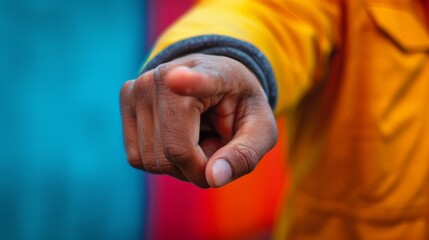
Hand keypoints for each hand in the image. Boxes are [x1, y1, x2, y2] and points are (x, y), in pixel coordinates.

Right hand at [120, 54, 276, 187]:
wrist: (215, 82)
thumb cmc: (239, 107)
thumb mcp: (260, 130)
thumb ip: (244, 155)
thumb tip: (213, 179)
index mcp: (211, 73)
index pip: (199, 80)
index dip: (189, 82)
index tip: (176, 79)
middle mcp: (165, 77)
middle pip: (173, 154)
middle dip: (198, 167)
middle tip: (215, 144)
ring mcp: (139, 87)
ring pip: (153, 161)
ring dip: (180, 165)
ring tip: (197, 137)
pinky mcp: (126, 100)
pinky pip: (138, 157)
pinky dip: (161, 160)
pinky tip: (177, 137)